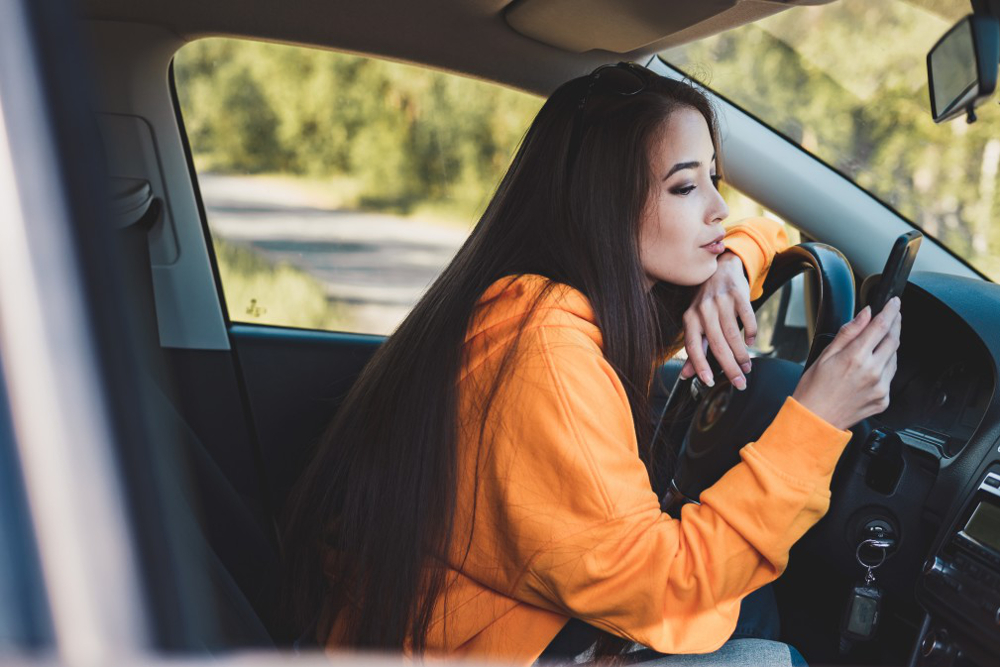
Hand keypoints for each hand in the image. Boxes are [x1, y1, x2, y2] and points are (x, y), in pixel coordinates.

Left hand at [679, 251, 756, 390]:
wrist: (719, 269)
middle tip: (740, 384)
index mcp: (689, 318)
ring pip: (733, 335)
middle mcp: (703, 310)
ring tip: (747, 368)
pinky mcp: (738, 294)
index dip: (699, 366)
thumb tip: (686, 376)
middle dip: (729, 368)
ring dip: (742, 355)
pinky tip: (751, 342)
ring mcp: (720, 301)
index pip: (692, 347)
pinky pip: (747, 318)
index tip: (709, 383)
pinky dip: (751, 332)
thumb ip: (694, 348)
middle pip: (717, 345)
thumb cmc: (706, 302)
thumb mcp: (696, 322)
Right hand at [791, 297, 901, 429]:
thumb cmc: (813, 389)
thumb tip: (865, 315)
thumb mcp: (825, 354)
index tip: (894, 302)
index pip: (880, 326)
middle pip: (893, 340)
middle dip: (895, 324)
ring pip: (895, 358)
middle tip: (894, 315)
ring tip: (881, 340)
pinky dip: (886, 367)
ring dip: (891, 345)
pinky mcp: (883, 400)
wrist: (815, 420)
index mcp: (855, 357)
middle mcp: (872, 372)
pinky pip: (891, 377)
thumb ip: (848, 332)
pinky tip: (874, 365)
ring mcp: (880, 387)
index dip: (890, 311)